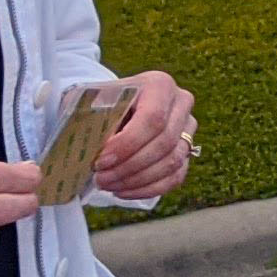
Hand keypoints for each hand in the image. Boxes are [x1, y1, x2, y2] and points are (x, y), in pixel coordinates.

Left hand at [96, 69, 195, 199]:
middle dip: (129, 166)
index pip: (152, 119)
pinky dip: (148, 189)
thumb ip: (91, 118)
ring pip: (172, 162)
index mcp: (160, 84)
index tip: (100, 161)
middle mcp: (181, 103)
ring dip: (137, 180)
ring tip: (108, 185)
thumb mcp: (91, 100)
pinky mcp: (187, 150)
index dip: (128, 144)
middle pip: (164, 142)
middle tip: (100, 179)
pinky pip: (175, 177)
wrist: (112, 104)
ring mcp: (188, 128)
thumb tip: (89, 150)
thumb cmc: (99, 102)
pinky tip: (122, 191)